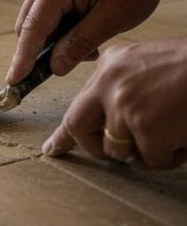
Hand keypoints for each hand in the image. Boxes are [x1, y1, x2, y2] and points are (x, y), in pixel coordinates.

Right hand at [6, 0, 169, 84]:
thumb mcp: (111, 20)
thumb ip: (79, 44)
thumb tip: (54, 67)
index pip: (33, 28)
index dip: (23, 57)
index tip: (14, 81)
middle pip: (28, 25)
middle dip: (42, 50)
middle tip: (70, 65)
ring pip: (37, 22)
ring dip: (54, 41)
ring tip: (89, 47)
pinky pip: (47, 14)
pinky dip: (60, 30)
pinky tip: (85, 34)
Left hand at [43, 40, 186, 169]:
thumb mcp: (149, 67)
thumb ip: (122, 89)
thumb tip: (106, 126)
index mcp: (110, 66)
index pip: (77, 103)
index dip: (65, 133)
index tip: (52, 150)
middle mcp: (109, 83)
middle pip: (79, 127)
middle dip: (93, 147)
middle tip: (114, 152)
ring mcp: (124, 105)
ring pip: (119, 150)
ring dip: (145, 151)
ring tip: (173, 131)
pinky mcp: (145, 127)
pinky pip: (151, 159)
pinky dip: (170, 156)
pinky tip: (184, 137)